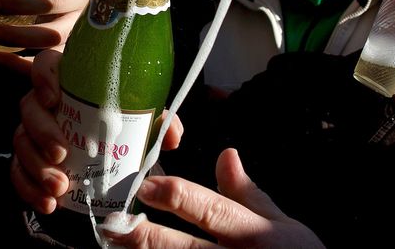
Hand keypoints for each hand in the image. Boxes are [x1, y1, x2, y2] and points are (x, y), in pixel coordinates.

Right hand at [9, 50, 182, 213]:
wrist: (114, 153)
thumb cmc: (126, 124)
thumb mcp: (143, 118)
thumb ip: (159, 121)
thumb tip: (172, 136)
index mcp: (70, 81)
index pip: (46, 64)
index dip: (43, 77)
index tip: (55, 99)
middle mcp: (45, 102)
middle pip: (29, 107)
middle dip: (43, 133)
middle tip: (62, 155)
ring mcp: (33, 130)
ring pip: (20, 141)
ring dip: (36, 167)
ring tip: (60, 188)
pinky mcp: (28, 159)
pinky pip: (17, 171)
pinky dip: (29, 189)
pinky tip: (48, 204)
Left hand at [99, 148, 324, 248]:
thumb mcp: (282, 225)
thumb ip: (248, 194)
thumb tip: (225, 154)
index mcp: (251, 233)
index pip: (211, 210)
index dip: (177, 197)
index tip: (147, 185)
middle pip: (181, 246)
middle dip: (144, 233)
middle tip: (112, 221)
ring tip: (114, 241)